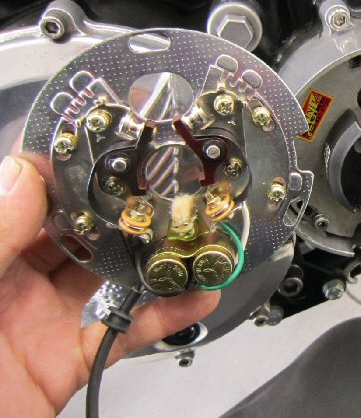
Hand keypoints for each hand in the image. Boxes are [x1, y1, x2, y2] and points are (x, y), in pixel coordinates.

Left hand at [0, 157, 220, 416]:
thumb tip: (25, 174)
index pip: (29, 197)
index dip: (69, 170)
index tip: (111, 148)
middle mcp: (14, 282)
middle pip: (81, 232)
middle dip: (124, 210)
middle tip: (165, 189)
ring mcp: (45, 320)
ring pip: (110, 277)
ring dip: (152, 259)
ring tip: (189, 237)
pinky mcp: (71, 360)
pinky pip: (125, 331)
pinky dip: (165, 314)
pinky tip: (194, 296)